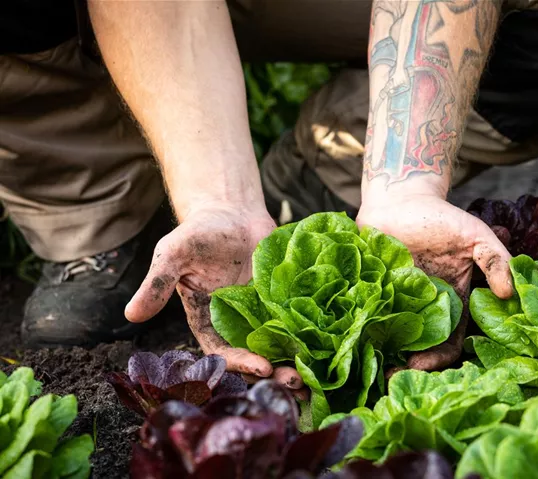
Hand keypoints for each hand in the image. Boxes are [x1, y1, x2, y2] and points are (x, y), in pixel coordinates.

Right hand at [124, 204, 305, 394]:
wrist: (233, 212)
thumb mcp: (174, 253)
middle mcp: (236, 324)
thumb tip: (131, 315)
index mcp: (208, 321)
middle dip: (274, 374)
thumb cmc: (200, 233)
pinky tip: (327, 346)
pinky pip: (297, 324)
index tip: (261, 367)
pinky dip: (310, 337)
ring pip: (279, 346)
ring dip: (294, 362)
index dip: (240, 363)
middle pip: (255, 358)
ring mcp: (263, 314)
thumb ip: (157, 284)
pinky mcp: (284, 302)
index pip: (222, 352)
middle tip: (296, 382)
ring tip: (314, 374)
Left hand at [357, 193, 513, 370]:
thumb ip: (495, 261)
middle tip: (391, 378)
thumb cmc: (441, 218)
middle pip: (418, 350)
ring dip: (382, 355)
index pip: (449, 345)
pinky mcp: (371, 293)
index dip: (439, 359)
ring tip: (369, 365)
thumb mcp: (475, 236)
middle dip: (408, 367)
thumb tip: (509, 293)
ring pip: (390, 340)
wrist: (400, 199)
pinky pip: (366, 317)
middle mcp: (422, 310)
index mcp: (451, 304)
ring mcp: (395, 303)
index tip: (421, 365)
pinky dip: (361, 330)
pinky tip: (353, 339)